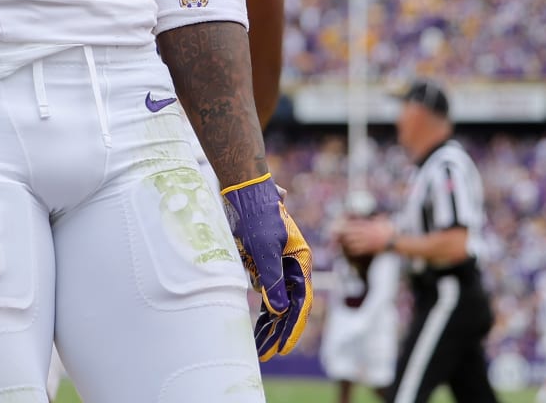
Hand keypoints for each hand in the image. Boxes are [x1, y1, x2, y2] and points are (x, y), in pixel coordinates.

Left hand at [223, 174, 313, 359]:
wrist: (245, 189)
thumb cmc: (257, 216)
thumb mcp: (264, 249)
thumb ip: (272, 278)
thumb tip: (279, 309)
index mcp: (300, 262)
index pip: (301, 302)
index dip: (292, 327)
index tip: (282, 347)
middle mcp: (293, 266)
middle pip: (289, 306)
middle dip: (278, 332)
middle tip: (267, 355)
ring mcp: (279, 265)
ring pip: (277, 301)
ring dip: (269, 324)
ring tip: (259, 348)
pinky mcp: (265, 263)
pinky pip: (266, 291)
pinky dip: (262, 308)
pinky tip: (256, 326)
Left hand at [342, 217, 396, 257]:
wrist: (396, 242)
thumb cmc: (391, 232)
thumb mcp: (385, 222)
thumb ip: (380, 219)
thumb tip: (380, 214)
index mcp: (369, 226)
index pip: (356, 224)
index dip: (348, 225)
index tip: (342, 224)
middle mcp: (367, 233)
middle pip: (353, 232)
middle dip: (344, 233)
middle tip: (337, 233)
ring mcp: (368, 241)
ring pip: (354, 241)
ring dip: (347, 241)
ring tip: (340, 241)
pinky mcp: (370, 249)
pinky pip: (359, 250)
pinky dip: (353, 249)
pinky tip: (349, 249)